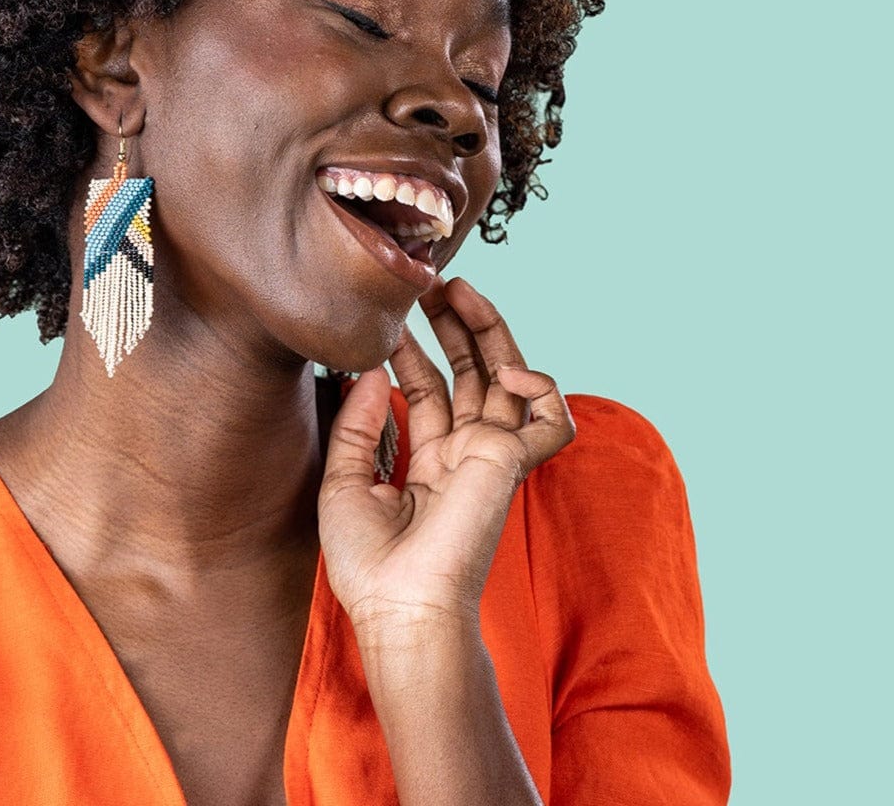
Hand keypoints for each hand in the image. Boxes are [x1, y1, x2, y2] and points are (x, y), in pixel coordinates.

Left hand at [317, 275, 574, 637]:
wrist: (399, 609)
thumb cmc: (369, 564)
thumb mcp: (342, 481)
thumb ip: (356, 423)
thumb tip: (370, 371)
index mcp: (429, 462)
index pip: (429, 391)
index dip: (412, 352)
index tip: (391, 322)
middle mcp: (464, 455)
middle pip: (472, 375)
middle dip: (457, 328)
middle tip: (435, 285)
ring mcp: (491, 458)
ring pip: (509, 381)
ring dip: (490, 332)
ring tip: (461, 291)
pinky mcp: (512, 465)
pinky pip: (551, 422)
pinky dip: (542, 387)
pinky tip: (508, 370)